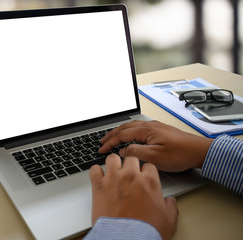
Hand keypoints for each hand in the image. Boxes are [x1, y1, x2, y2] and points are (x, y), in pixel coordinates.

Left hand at [89, 154, 177, 239]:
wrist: (125, 239)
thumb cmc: (145, 231)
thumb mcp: (168, 220)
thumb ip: (170, 206)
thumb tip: (170, 201)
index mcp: (149, 181)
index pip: (148, 165)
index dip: (146, 172)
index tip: (144, 177)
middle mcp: (130, 176)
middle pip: (131, 159)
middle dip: (131, 166)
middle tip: (129, 175)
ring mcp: (113, 179)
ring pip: (112, 159)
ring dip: (114, 164)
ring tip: (114, 172)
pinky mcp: (98, 186)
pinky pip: (94, 170)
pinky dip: (96, 172)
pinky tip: (99, 178)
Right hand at [99, 120, 213, 171]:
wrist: (198, 151)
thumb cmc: (179, 154)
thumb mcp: (154, 157)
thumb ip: (135, 152)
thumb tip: (123, 151)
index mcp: (145, 130)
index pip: (121, 135)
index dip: (110, 142)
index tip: (102, 149)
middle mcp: (149, 126)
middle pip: (124, 128)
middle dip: (111, 135)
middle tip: (102, 142)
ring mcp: (155, 127)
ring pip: (131, 127)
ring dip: (119, 132)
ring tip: (112, 138)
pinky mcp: (159, 130)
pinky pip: (138, 128)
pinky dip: (129, 132)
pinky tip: (130, 137)